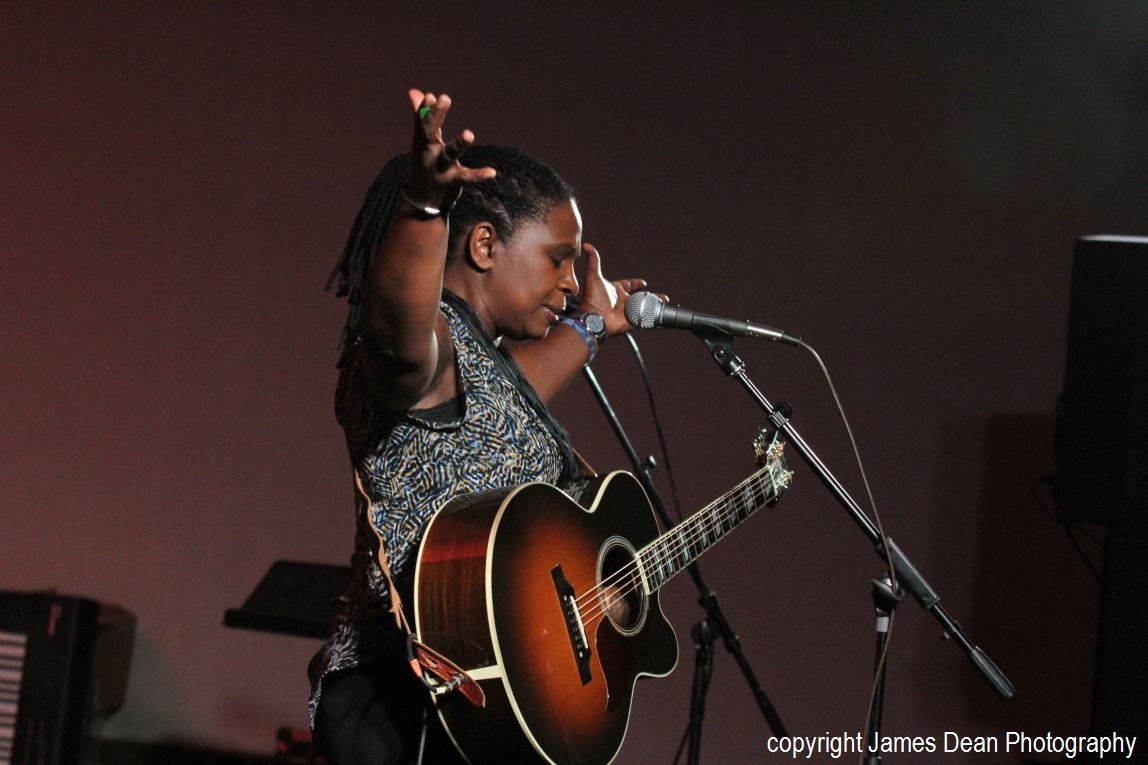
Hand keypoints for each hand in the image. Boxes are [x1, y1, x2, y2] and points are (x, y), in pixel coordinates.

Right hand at [405, 89, 495, 207]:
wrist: (423, 198)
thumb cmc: (425, 162)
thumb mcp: (422, 140)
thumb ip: (422, 117)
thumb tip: (415, 92)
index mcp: (422, 142)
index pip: (423, 122)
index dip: (427, 109)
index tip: (432, 96)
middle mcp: (429, 153)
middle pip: (430, 133)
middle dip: (436, 116)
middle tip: (444, 97)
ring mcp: (440, 168)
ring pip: (450, 154)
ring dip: (458, 143)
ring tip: (469, 133)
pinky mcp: (453, 181)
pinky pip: (467, 178)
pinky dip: (479, 175)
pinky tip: (492, 172)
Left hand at [578, 243, 666, 337]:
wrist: (594, 317)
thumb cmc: (592, 299)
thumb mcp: (593, 276)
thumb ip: (593, 261)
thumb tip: (587, 246)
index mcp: (616, 290)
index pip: (628, 285)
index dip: (635, 283)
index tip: (643, 282)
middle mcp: (623, 301)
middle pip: (640, 298)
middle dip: (651, 297)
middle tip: (662, 297)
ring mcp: (628, 311)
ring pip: (645, 307)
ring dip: (655, 306)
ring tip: (664, 304)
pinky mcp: (632, 321)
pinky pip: (646, 319)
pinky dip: (653, 318)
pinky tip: (661, 316)